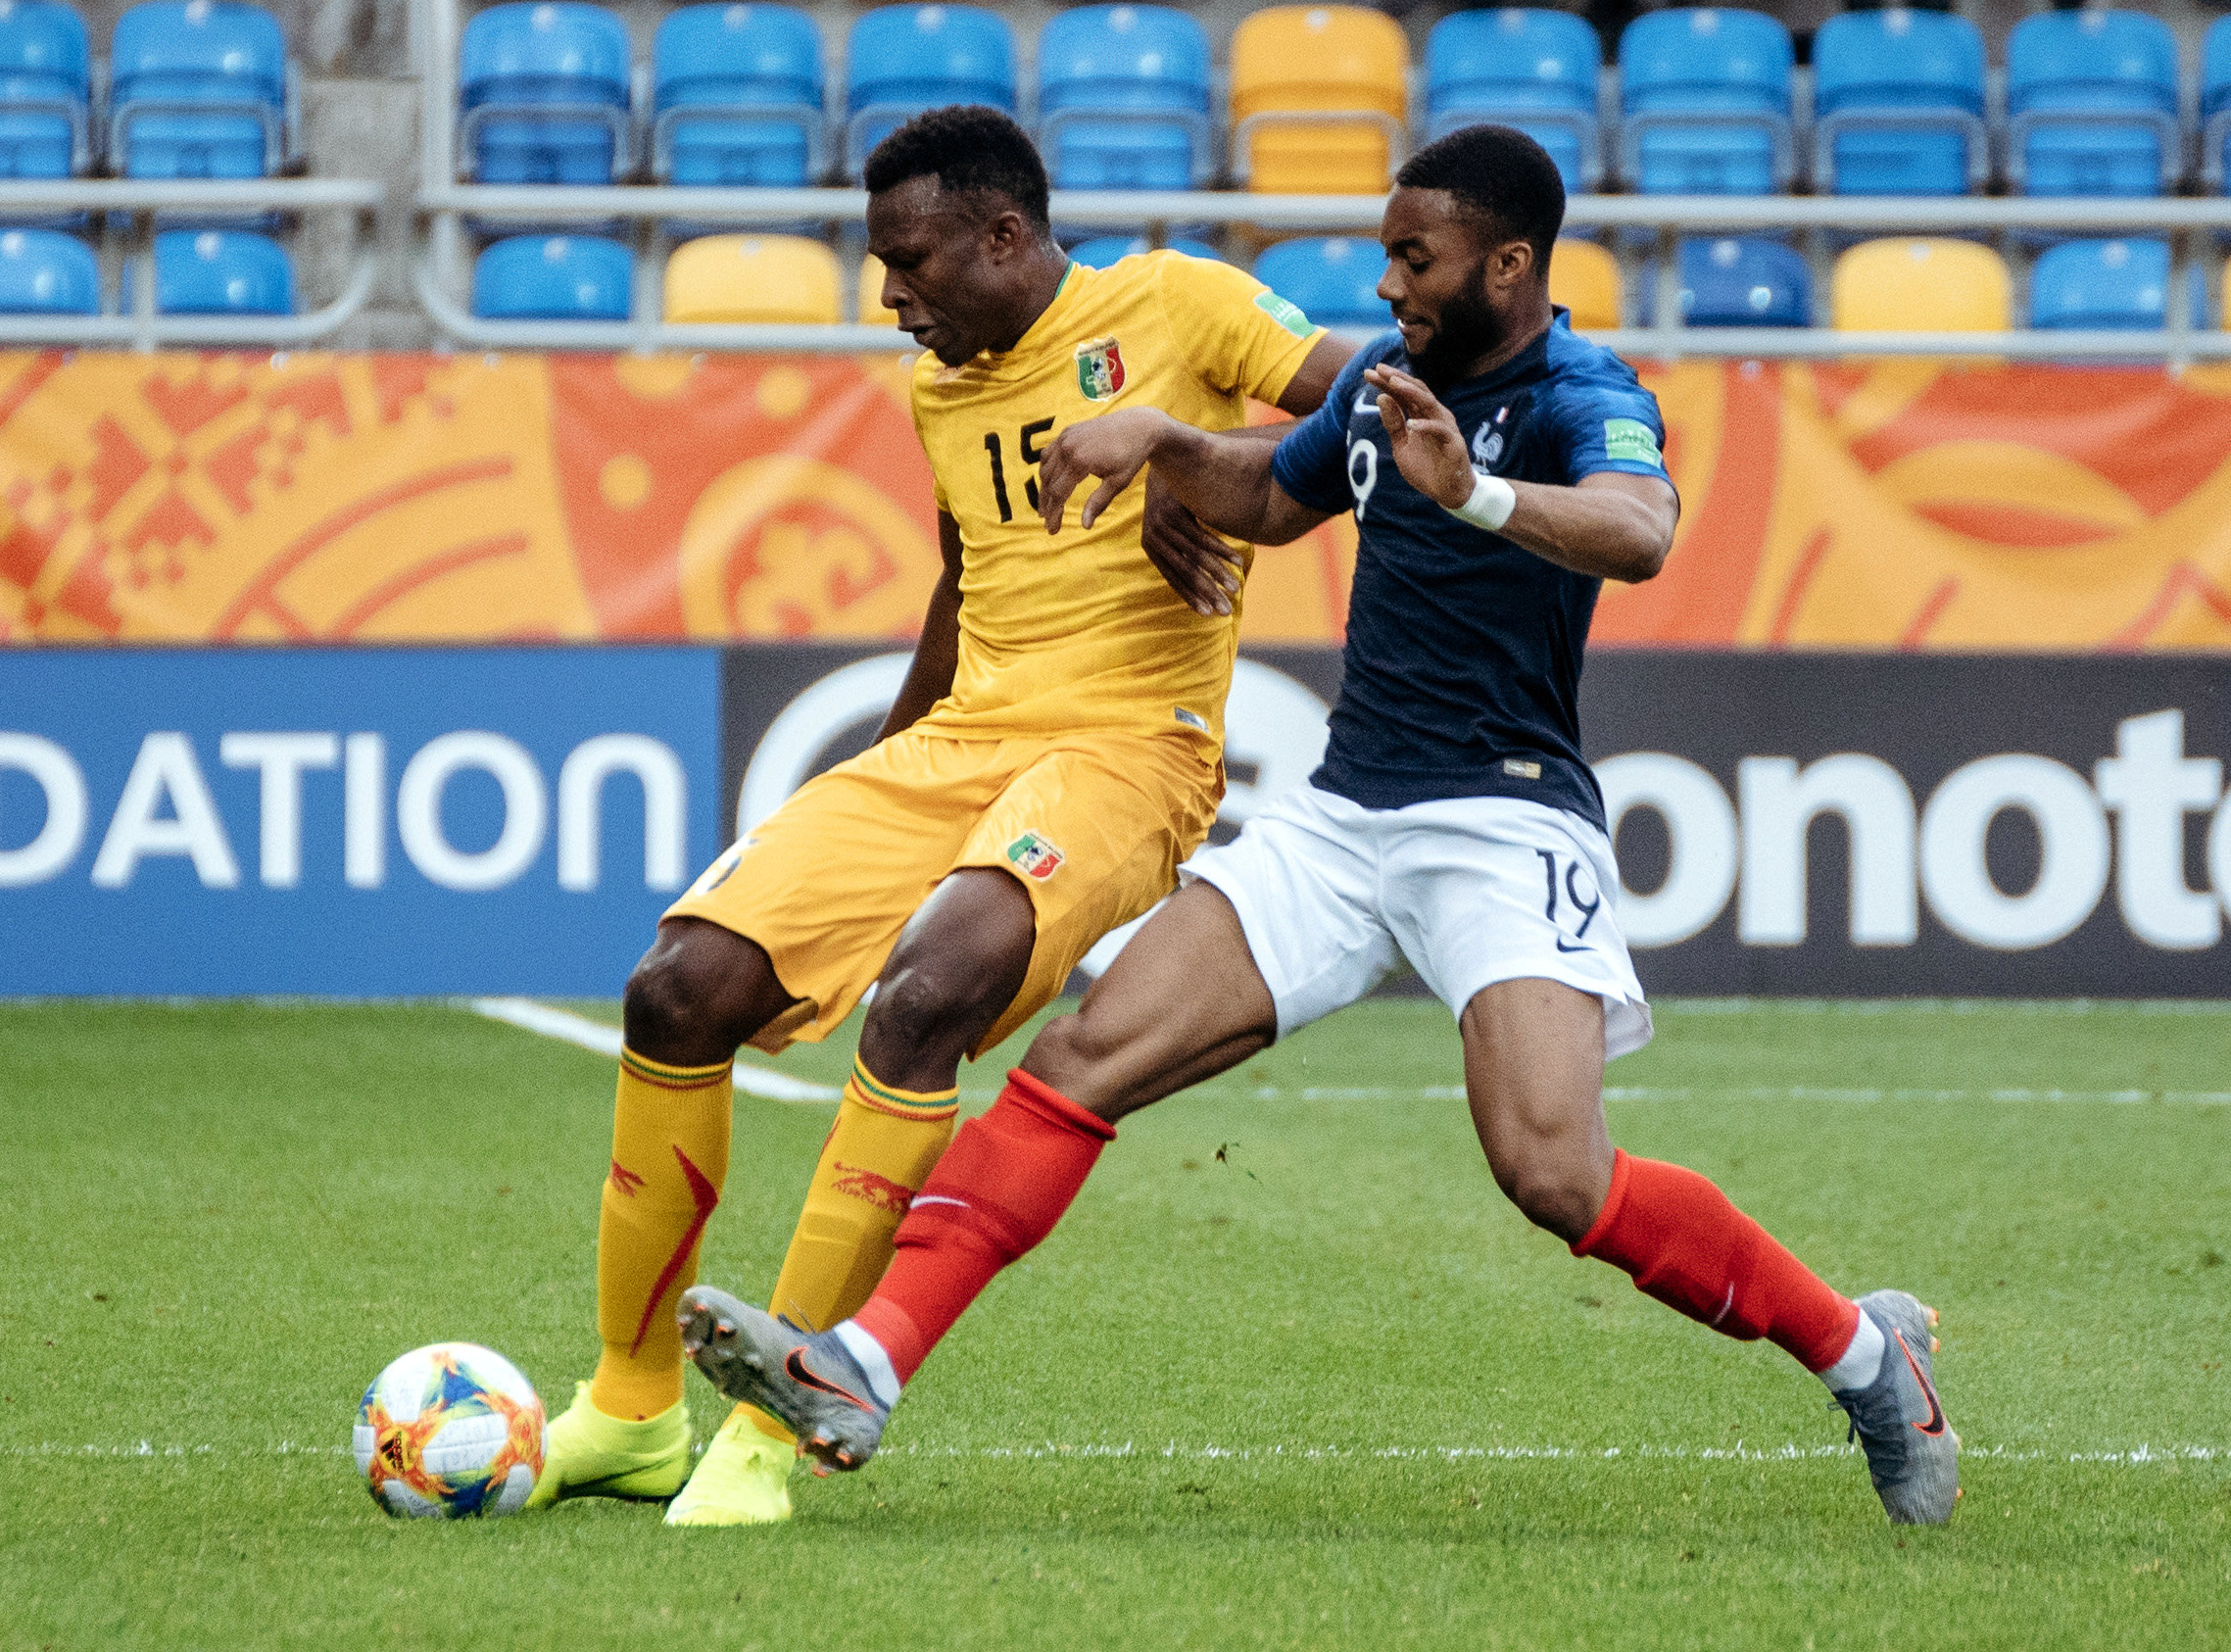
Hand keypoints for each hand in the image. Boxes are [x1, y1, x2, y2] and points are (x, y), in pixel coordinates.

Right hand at [1036, 407, 1173, 532]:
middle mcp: (1068, 447)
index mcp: (1080, 461)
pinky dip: (1046, 469)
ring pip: (1045, 468)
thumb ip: (1098, 503)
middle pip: (1049, 482)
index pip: (1059, 494)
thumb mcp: (1118, 482)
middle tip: (1047, 523)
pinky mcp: (1067, 432)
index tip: (1053, 530)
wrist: (1138, 425)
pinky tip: (1048, 482)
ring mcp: (1066, 437)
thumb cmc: (1131, 456)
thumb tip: (1085, 526)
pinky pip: (1049, 453)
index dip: (1054, 514)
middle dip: (1047, 505)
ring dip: (1043, 488)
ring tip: (1046, 507)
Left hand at [1141, 468, 1244, 616]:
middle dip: (1208, 593)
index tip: (1207, 614)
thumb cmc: (1171, 497)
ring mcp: (1164, 526)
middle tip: (1225, 609)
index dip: (1191, 597)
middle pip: (1186, 573)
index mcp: (1150, 547)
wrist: (1163, 459)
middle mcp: (1154, 539)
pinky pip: (1204, 537)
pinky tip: (1238, 562)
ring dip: (1219, 574)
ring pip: (1196, 558)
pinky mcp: (1177, 512)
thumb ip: (1180, 549)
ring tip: (1236, 587)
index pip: (1173, 579)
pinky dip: (1222, 551)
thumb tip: (1197, 573)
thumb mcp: (1171, 525)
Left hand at [1364, 364, 1474, 508]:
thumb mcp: (1401, 446)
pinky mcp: (1454, 442)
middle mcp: (1434, 415)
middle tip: (1379, 369)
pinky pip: (1440, 430)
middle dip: (1397, 379)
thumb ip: (1393, 424)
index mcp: (1421, 415)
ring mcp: (1445, 427)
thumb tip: (1381, 398)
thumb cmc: (1426, 467)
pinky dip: (1425, 426)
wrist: (1447, 492)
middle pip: (1416, 390)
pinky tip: (1411, 425)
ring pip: (1429, 403)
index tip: (1368, 373)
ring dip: (1411, 392)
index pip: (1403, 393)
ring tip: (1394, 384)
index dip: (1387, 382)